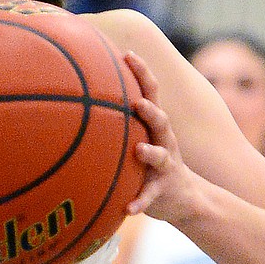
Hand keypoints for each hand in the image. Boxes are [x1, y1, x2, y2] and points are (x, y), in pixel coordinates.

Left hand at [124, 51, 202, 222]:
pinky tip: (128, 209)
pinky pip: (150, 197)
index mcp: (154, 127)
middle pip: (161, 121)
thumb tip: (78, 95)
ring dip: (151, 153)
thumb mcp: (138, 138)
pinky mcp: (162, 191)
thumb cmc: (150, 162)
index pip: (150, 93)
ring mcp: (165, 167)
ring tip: (139, 151)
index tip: (128, 54)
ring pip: (161, 157)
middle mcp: (163, 142)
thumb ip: (116, 120)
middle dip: (151, 111)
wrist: (186, 198)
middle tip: (138, 103)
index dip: (142, 73)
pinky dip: (140, 202)